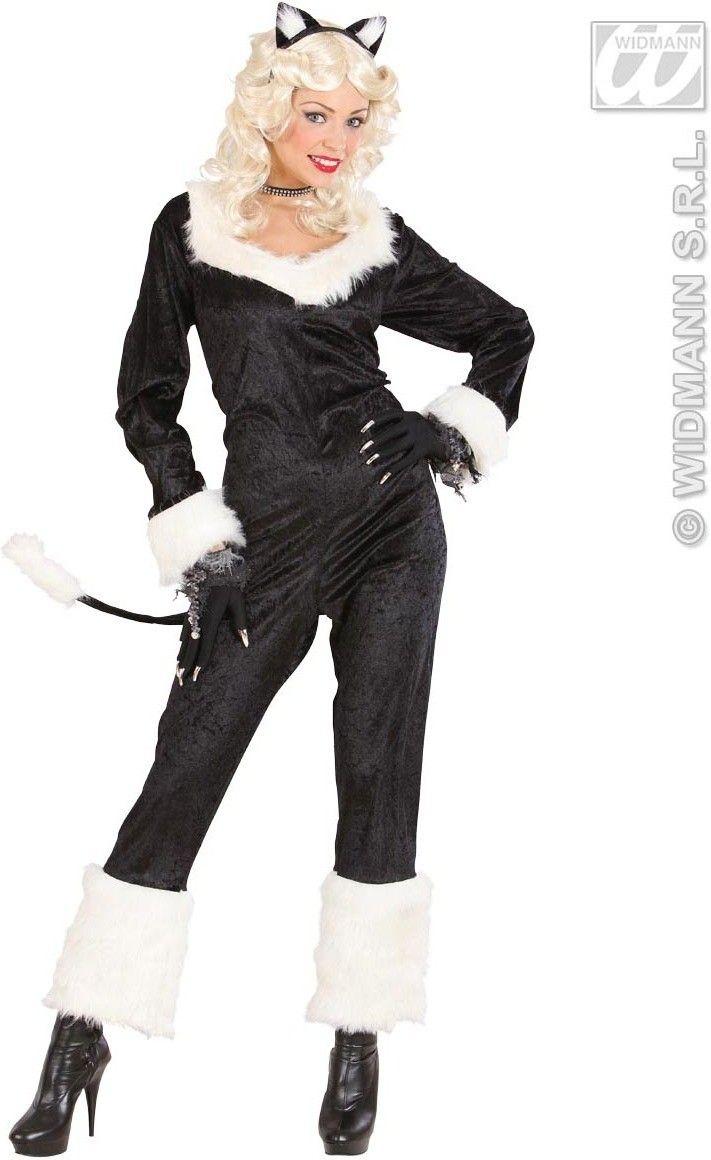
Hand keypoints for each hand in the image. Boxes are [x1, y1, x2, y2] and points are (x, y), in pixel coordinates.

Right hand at [175, 545, 247, 685]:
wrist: (211, 558)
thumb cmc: (228, 579)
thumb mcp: (238, 599)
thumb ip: (241, 622)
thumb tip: (246, 642)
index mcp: (210, 617)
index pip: (204, 645)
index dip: (201, 662)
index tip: (197, 676)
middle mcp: (197, 617)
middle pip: (190, 646)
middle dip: (186, 665)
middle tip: (182, 681)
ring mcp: (192, 612)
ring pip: (185, 639)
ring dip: (182, 655)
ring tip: (178, 671)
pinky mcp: (191, 608)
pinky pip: (184, 630)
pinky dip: (183, 642)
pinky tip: (181, 648)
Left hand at [357, 409, 446, 484]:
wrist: (444, 441)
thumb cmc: (419, 432)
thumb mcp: (410, 423)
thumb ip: (395, 424)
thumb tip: (370, 432)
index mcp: (409, 414)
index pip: (388, 415)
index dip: (374, 422)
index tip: (362, 431)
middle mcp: (415, 423)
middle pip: (390, 433)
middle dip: (374, 442)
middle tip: (362, 450)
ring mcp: (420, 436)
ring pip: (397, 447)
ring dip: (381, 455)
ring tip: (369, 462)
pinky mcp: (424, 450)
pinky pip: (406, 461)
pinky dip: (394, 470)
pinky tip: (383, 477)